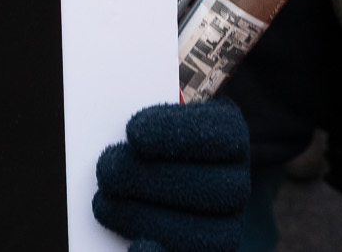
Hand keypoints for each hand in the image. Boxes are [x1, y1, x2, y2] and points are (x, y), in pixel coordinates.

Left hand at [92, 101, 248, 251]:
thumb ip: (142, 105)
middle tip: (108, 170)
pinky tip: (136, 246)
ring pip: (204, 233)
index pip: (222, 134)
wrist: (153, 162)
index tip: (133, 133)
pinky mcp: (207, 247)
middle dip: (152, 180)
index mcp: (228, 134)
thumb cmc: (145, 132)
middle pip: (214, 190)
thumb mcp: (146, 106)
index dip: (177, 134)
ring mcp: (226, 222)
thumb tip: (122, 105)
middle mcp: (236, 181)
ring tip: (105, 202)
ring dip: (146, 217)